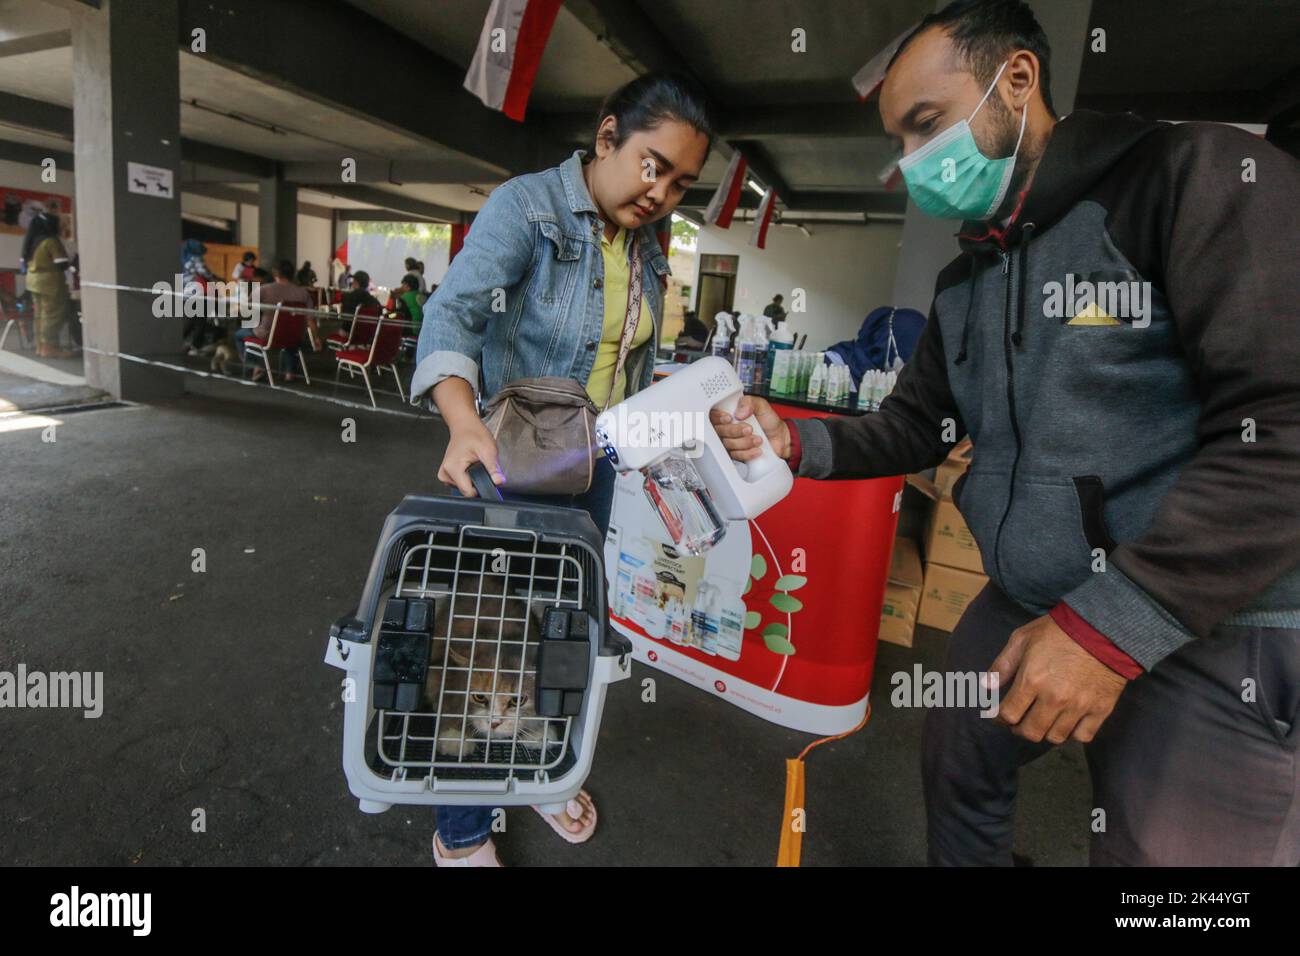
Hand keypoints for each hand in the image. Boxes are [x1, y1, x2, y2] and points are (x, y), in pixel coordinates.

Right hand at [439, 420, 504, 495]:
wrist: (464, 426)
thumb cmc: (474, 434)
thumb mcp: (488, 450)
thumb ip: (493, 468)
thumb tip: (499, 482)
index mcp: (452, 468)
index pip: (468, 492)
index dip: (481, 487)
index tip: (486, 477)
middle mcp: (445, 473)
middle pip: (467, 490)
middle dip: (477, 481)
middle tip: (479, 464)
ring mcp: (445, 475)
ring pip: (464, 488)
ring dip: (473, 479)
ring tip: (474, 463)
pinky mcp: (447, 475)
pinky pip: (461, 483)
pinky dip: (468, 477)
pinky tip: (470, 466)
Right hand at [709, 395, 790, 461]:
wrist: (780, 438)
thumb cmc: (769, 420)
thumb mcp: (761, 406)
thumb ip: (750, 402)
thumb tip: (739, 412)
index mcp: (730, 413)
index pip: (713, 416)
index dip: (717, 418)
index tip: (729, 418)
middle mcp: (728, 428)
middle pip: (719, 432)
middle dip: (735, 431)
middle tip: (749, 429)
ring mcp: (732, 442)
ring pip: (728, 444)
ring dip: (744, 442)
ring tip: (758, 439)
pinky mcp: (737, 454)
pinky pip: (736, 456)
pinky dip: (747, 453)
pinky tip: (757, 449)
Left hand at [988, 614, 1128, 743]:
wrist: (1103, 628)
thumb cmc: (1058, 631)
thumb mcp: (1022, 638)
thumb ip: (1002, 664)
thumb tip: (986, 687)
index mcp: (1031, 680)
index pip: (1008, 715)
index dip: (999, 718)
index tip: (998, 715)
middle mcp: (1054, 698)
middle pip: (1030, 732)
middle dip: (1019, 729)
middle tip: (1019, 721)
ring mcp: (1078, 706)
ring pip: (1055, 737)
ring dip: (1044, 732)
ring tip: (1042, 720)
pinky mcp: (1100, 709)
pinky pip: (1082, 736)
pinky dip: (1072, 733)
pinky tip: (1067, 722)